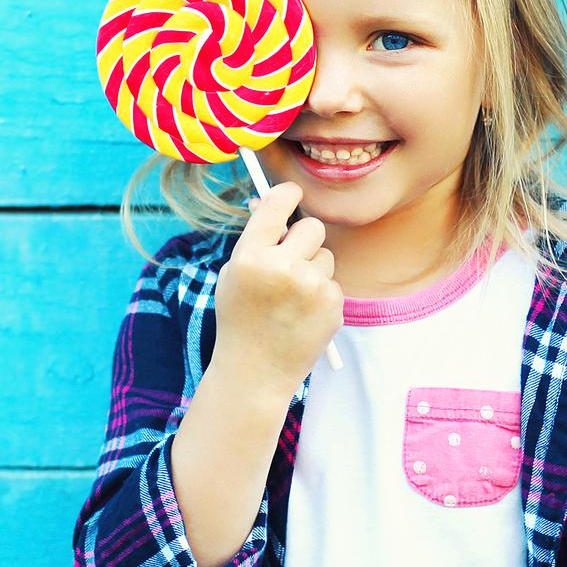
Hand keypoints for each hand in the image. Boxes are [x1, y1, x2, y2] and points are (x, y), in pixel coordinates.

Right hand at [213, 181, 340, 393]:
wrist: (255, 372)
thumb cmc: (240, 319)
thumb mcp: (233, 276)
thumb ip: (255, 241)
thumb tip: (275, 202)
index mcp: (250, 256)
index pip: (278, 203)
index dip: (288, 194)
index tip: (292, 194)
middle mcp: (283, 267)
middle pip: (312, 226)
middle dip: (304, 240)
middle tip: (290, 260)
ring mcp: (311, 287)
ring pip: (326, 256)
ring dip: (314, 270)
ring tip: (292, 298)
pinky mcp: (332, 305)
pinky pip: (333, 284)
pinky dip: (322, 296)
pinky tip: (303, 315)